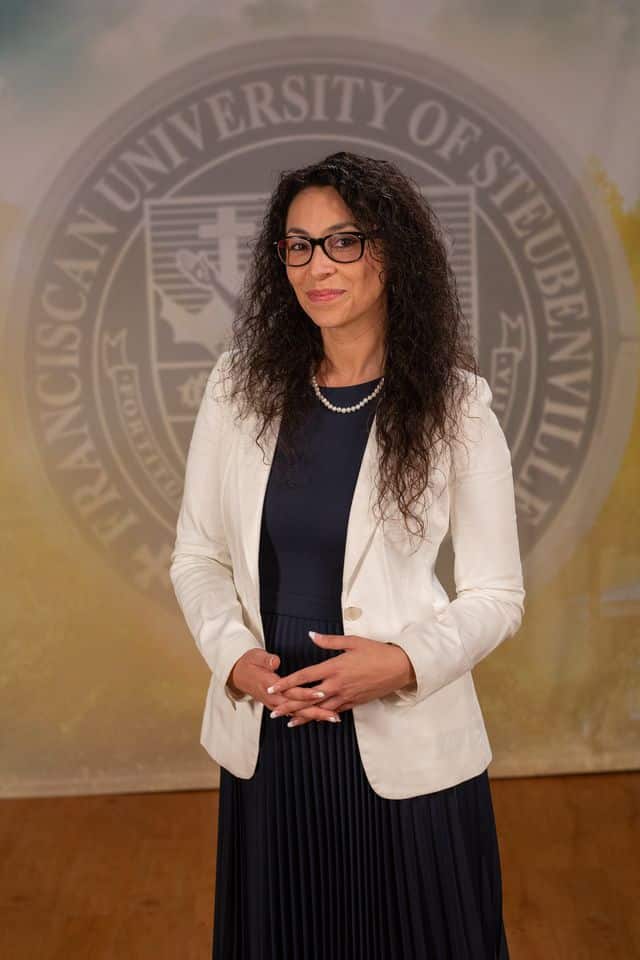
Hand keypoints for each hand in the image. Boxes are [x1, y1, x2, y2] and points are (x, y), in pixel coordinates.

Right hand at [227, 649, 341, 722]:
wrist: (237, 675)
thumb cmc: (249, 663)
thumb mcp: (255, 656)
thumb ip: (266, 659)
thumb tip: (275, 661)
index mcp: (269, 684)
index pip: (291, 691)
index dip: (306, 693)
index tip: (321, 692)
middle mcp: (273, 697)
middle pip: (297, 707)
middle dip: (316, 711)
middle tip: (334, 714)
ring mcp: (275, 703)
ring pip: (297, 712)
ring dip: (315, 716)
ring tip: (333, 718)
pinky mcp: (277, 705)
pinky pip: (294, 713)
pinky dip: (307, 716)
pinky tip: (320, 718)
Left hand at [266, 632, 414, 726]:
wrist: (400, 668)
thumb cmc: (376, 652)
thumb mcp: (352, 642)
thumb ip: (329, 641)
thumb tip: (311, 635)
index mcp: (334, 667)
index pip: (304, 677)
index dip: (286, 683)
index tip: (272, 687)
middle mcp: (337, 684)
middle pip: (308, 698)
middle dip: (288, 705)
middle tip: (272, 711)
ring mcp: (346, 696)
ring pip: (319, 709)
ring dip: (303, 716)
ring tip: (287, 721)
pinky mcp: (354, 703)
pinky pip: (334, 712)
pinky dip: (321, 717)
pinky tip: (313, 720)